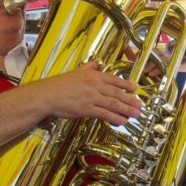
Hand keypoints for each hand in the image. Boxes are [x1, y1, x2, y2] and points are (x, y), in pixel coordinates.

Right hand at [27, 61, 141, 124]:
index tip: (135, 89)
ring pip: (114, 104)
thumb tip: (96, 63)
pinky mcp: (87, 109)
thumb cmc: (58, 85)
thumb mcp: (75, 72)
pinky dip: (115, 118)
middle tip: (140, 105)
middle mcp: (95, 85)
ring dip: (127, 110)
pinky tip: (122, 121)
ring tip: (136, 114)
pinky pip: (105, 114)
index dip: (126, 85)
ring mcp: (91, 97)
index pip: (114, 80)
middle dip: (131, 100)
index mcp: (93, 76)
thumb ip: (88, 68)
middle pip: (117, 93)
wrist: (45, 95)